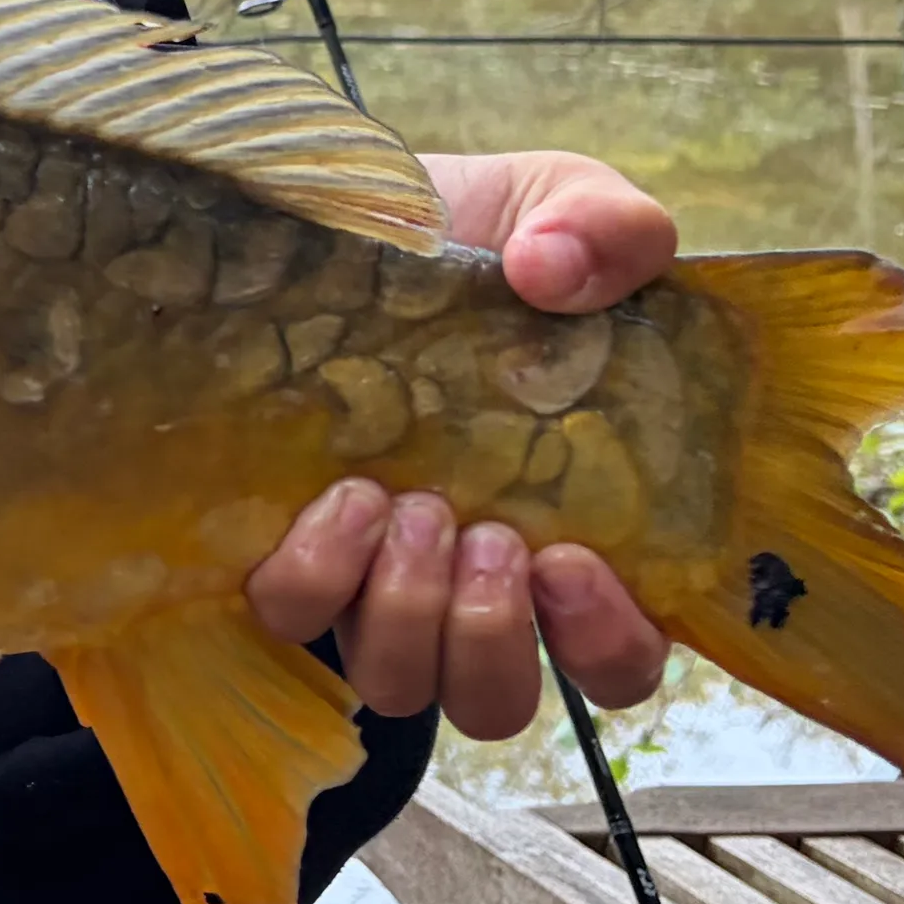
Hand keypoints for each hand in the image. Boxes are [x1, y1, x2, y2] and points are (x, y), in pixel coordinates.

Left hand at [243, 150, 676, 736]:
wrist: (342, 212)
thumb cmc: (474, 233)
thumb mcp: (559, 205)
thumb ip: (607, 228)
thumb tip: (559, 269)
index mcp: (575, 527)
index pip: (615, 660)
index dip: (605, 645)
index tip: (574, 565)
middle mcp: (472, 576)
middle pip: (493, 698)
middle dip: (488, 636)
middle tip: (482, 533)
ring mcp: (375, 573)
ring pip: (397, 681)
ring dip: (408, 615)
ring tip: (410, 506)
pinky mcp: (288, 546)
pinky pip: (293, 616)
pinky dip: (318, 576)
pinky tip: (339, 495)